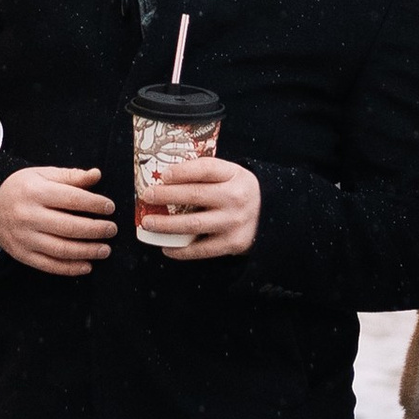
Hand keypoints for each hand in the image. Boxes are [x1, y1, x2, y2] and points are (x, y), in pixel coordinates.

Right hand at [0, 164, 114, 273]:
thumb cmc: (20, 187)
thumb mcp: (43, 174)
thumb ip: (71, 176)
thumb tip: (96, 175)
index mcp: (36, 193)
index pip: (71, 199)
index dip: (94, 204)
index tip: (109, 207)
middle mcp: (29, 216)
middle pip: (69, 227)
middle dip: (96, 230)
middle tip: (112, 230)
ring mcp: (25, 238)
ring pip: (61, 250)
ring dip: (87, 252)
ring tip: (105, 249)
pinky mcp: (22, 254)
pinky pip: (49, 265)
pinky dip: (70, 268)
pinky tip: (86, 265)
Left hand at [139, 153, 262, 258]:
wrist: (271, 216)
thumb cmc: (239, 192)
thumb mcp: (231, 175)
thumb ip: (206, 174)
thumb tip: (165, 178)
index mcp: (235, 175)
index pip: (206, 168)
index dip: (182, 171)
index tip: (162, 175)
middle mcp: (236, 197)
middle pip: (195, 195)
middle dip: (165, 196)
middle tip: (147, 196)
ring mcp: (234, 222)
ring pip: (194, 224)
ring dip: (166, 225)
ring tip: (148, 223)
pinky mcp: (232, 244)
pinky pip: (201, 249)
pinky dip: (181, 250)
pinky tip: (166, 247)